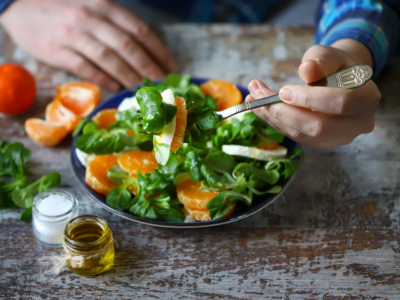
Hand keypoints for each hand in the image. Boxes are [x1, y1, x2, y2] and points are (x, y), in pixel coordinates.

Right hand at [0, 0, 176, 90]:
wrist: (21, 6)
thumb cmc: (64, 9)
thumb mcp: (93, 7)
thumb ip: (116, 24)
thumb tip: (144, 52)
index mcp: (105, 6)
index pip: (139, 30)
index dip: (158, 51)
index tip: (171, 68)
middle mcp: (91, 18)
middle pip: (127, 46)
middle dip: (149, 67)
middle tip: (162, 85)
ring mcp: (73, 33)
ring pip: (108, 58)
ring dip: (129, 76)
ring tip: (143, 91)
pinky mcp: (57, 50)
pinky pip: (84, 67)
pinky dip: (102, 79)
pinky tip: (115, 88)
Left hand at [246, 40, 380, 148]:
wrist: (339, 81)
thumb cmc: (335, 66)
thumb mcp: (330, 55)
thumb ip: (321, 60)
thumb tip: (307, 70)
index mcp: (367, 99)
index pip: (340, 104)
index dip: (309, 99)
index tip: (283, 90)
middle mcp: (357, 124)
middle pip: (318, 126)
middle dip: (283, 111)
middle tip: (258, 94)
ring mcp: (339, 138)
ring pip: (302, 134)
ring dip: (272, 117)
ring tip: (252, 98)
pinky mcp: (321, 143)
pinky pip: (295, 136)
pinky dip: (274, 122)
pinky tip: (259, 108)